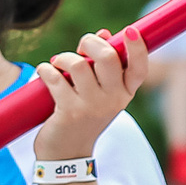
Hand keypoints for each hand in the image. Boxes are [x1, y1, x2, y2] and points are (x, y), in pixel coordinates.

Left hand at [32, 29, 150, 162]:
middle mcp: (113, 100)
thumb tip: (104, 33)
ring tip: (57, 64)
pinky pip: (55, 78)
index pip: (140, 68)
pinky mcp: (70, 113)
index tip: (130, 31)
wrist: (67, 153)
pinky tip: (45, 73)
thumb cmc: (84, 115)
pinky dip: (46, 70)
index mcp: (125, 93)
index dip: (138, 48)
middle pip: (108, 57)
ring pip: (78, 65)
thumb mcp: (100, 93)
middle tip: (80, 48)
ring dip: (63, 58)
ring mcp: (92, 107)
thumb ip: (103, 64)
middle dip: (89, 42)